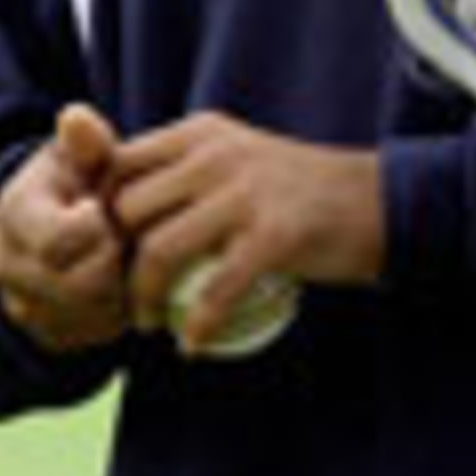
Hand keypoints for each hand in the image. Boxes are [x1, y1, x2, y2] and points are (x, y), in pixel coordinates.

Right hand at [0, 103, 129, 351]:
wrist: (49, 226)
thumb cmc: (74, 181)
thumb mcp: (78, 155)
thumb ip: (85, 141)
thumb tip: (76, 116)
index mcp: (14, 215)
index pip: (57, 240)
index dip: (96, 226)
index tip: (105, 208)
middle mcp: (9, 268)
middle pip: (81, 281)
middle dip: (113, 256)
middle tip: (123, 233)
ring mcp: (26, 307)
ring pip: (93, 312)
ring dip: (120, 285)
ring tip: (123, 254)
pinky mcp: (49, 336)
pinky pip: (97, 335)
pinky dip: (119, 310)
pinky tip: (122, 281)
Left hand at [109, 111, 383, 351]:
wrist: (377, 201)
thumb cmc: (299, 189)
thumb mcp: (237, 156)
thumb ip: (185, 170)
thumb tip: (120, 209)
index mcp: (201, 132)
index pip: (120, 165)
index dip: (97, 213)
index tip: (101, 252)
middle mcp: (217, 154)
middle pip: (129, 210)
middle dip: (112, 260)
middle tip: (118, 294)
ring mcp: (245, 193)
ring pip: (159, 250)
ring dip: (142, 298)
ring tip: (147, 322)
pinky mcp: (274, 235)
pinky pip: (215, 290)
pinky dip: (196, 324)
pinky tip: (192, 343)